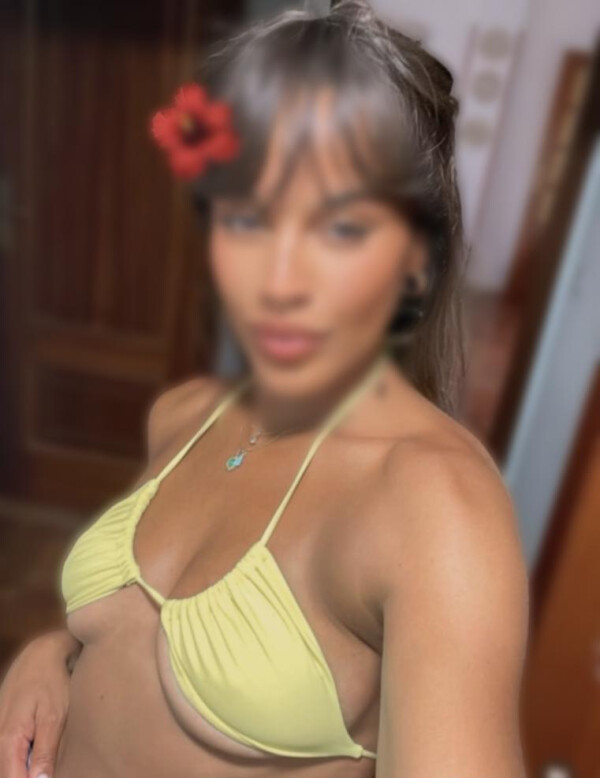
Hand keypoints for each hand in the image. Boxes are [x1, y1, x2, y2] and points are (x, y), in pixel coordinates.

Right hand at [0, 629, 80, 777]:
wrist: (41, 653)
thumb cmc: (51, 682)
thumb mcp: (55, 717)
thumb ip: (46, 752)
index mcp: (9, 739)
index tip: (47, 777)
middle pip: (8, 773)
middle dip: (29, 774)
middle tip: (49, 765)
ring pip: (8, 762)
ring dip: (26, 765)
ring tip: (44, 752)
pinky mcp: (1, 726)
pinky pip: (8, 751)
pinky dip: (23, 755)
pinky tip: (38, 748)